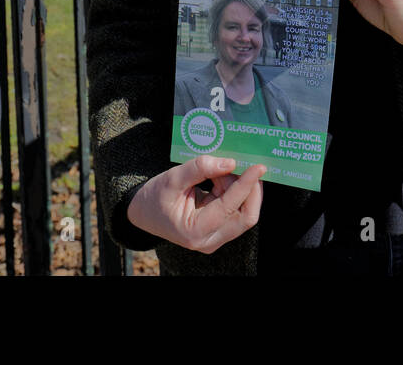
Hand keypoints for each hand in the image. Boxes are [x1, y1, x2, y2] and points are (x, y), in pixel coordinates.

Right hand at [126, 156, 265, 253]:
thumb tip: (230, 163)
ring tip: (221, 169)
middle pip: (245, 216)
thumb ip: (199, 168)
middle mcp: (209, 240)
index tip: (258, 167)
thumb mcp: (172, 178)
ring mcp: (216, 238)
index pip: (230, 207)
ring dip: (239, 187)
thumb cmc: (154, 196)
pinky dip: (233, 190)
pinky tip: (222, 177)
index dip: (246, 185)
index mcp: (195, 231)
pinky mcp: (219, 231)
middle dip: (250, 189)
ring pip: (243, 212)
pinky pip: (236, 210)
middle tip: (246, 164)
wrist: (143, 212)